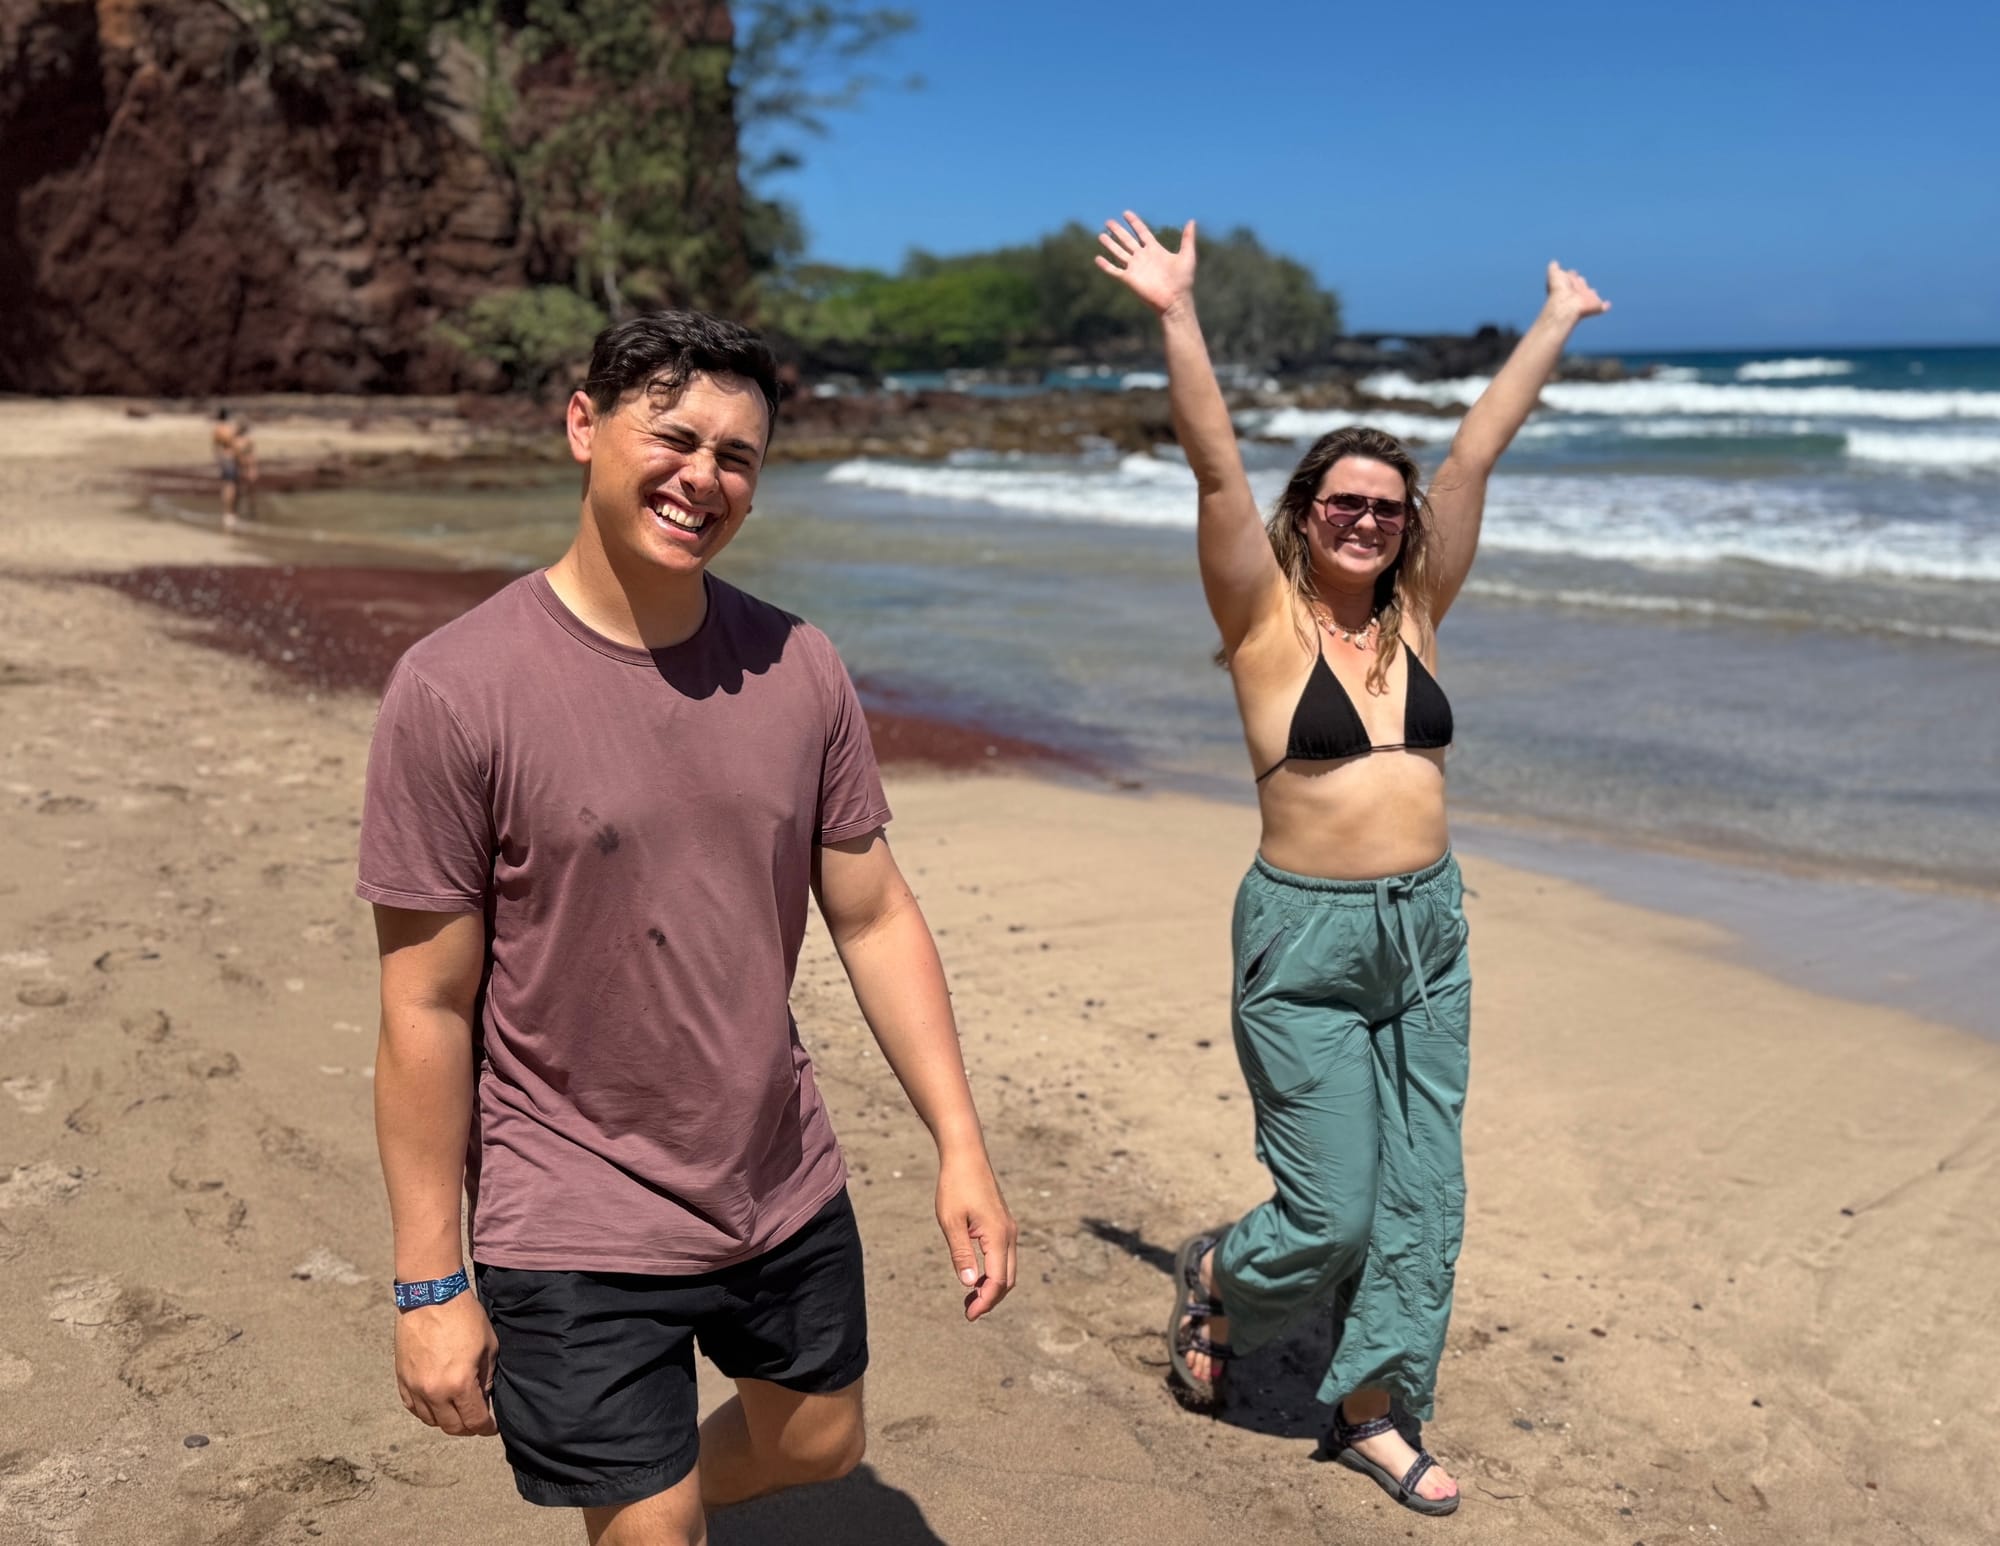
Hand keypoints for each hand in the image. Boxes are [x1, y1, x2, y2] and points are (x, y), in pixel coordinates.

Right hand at [394, 1290, 498, 1435]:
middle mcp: (434, 1391)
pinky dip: (426, 1411)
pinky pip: (413, 1408)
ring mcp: (415, 1387)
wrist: (431, 1296)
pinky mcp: (402, 1379)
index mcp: (460, 1383)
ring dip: (446, 1420)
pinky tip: (437, 1404)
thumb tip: (483, 1397)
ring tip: (457, 1411)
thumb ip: (486, 1378)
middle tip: (476, 1420)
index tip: (491, 1427)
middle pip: (452, 1427)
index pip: (474, 1420)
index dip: (486, 1427)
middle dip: (468, 1427)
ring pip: (431, 1420)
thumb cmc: (464, 1317)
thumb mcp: (488, 1347)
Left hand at [935, 1146, 1016, 1321]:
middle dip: (991, 1299)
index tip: (969, 1316)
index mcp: (998, 1236)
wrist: (966, 1154)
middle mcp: (1009, 1234)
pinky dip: (994, 1271)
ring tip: (970, 1298)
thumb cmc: (955, 1186)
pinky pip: (1004, 1256)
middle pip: (1008, 1279)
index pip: (997, 1280)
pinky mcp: (1003, 1223)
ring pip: (1008, 1268)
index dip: (985, 1301)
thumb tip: (969, 1284)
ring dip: (993, 1286)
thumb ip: (961, 1254)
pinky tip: (975, 1275)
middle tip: (968, 1312)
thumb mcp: (951, 1222)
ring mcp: (1009, 1228)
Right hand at [1095, 211, 1196, 316]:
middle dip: (1118, 231)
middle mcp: (1143, 257)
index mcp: (1155, 250)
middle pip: (1127, 240)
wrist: (1175, 301)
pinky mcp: (1129, 279)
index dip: (1134, 222)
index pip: (1142, 232)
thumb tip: (1191, 221)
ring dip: (1110, 244)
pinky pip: (1114, 271)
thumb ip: (1187, 238)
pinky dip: (1106, 265)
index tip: (1125, 213)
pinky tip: (1097, 259)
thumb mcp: (1187, 256)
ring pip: (1119, 253)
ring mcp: (1135, 268)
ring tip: (1100, 235)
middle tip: (1108, 221)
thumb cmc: (1183, 281)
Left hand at [1543, 260, 1609, 324]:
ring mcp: (1586, 300)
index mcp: (1568, 284)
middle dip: (1581, 283)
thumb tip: (1554, 262)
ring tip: (1593, 292)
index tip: (1572, 272)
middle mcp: (1577, 292)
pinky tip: (1607, 305)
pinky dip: (1605, 306)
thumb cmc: (1560, 289)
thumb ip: (1554, 268)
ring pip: (1590, 296)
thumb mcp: (1555, 275)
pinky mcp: (1595, 306)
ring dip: (1592, 294)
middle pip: (1581, 286)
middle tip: (1581, 280)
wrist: (1566, 305)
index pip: (1571, 277)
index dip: (1571, 275)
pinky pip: (1602, 306)